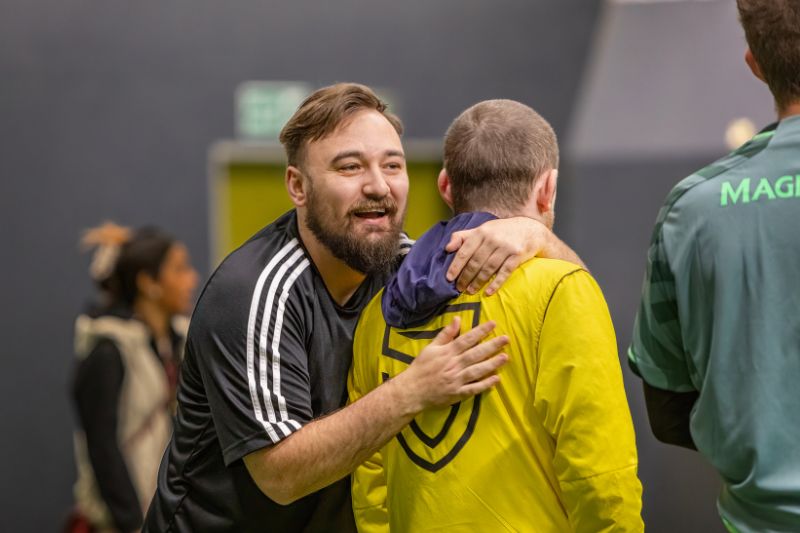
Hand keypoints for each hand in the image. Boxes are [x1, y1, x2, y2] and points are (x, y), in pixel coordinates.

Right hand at [392, 317, 508, 412]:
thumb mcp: (430, 348)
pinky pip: (473, 388)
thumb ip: (445, 334)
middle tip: (506, 339)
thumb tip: (457, 319)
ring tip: (505, 357)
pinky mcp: (457, 393)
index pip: (467, 339)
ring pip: (477, 370)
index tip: (494, 324)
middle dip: (492, 345)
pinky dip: (485, 384)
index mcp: (448, 352)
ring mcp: (457, 380)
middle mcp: (454, 365)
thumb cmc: (421, 367)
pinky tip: (496, 379)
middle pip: (476, 353)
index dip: (481, 331)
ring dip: (492, 364)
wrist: (411, 390)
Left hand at [445, 217, 550, 294]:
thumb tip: (447, 248)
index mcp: (481, 232)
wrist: (530, 230)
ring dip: (478, 281)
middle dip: (466, 277)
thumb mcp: (482, 229)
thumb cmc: (501, 231)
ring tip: (470, 291)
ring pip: (488, 268)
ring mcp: (506, 247)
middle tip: (459, 288)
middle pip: (476, 262)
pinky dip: (496, 283)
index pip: (464, 251)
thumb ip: (463, 237)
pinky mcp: (517, 255)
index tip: (449, 278)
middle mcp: (493, 238)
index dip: (456, 266)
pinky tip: (488, 292)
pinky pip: (505, 272)